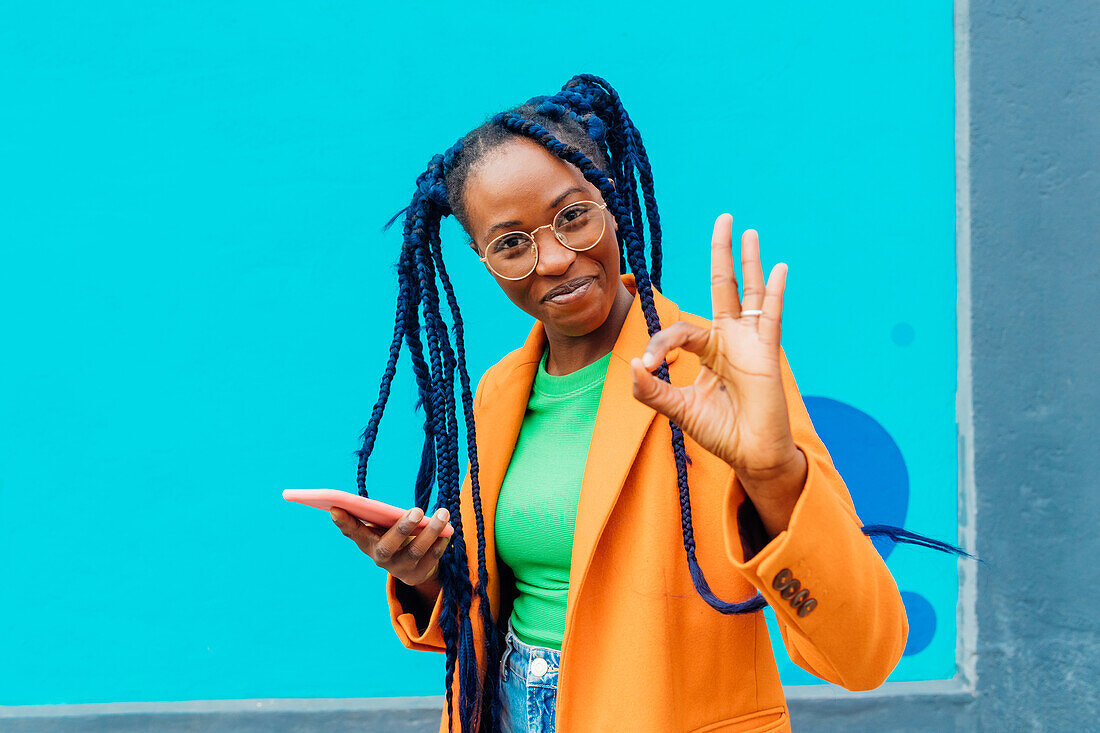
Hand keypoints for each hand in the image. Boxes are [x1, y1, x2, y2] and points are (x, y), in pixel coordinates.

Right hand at [330, 505, 450, 589]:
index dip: (344, 522)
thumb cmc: (392, 535)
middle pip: (389, 546)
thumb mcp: (380, 526)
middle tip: (417, 509)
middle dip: (403, 528)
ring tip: (443, 513)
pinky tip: (449, 531)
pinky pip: (432, 558)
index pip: (353, 532)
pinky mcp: (418, 575)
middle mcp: (381, 558)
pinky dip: (441, 543)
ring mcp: (400, 569)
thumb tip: (344, 503)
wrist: (409, 564)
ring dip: (431, 532)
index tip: (335, 507)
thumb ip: (370, 515)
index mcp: (367, 542)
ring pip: (416, 552)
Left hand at [629, 215, 805, 494]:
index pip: (678, 331)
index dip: (659, 345)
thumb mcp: (677, 410)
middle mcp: (730, 339)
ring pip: (748, 292)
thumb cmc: (720, 432)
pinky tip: (777, 267)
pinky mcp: (766, 352)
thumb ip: (653, 391)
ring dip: (748, 261)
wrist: (751, 454)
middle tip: (723, 218)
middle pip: (724, 286)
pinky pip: (770, 316)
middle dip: (721, 253)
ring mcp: (750, 342)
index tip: (648, 367)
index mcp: (707, 350)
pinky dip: (774, 292)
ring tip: (748, 230)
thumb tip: (631, 367)